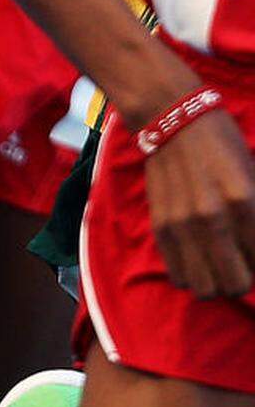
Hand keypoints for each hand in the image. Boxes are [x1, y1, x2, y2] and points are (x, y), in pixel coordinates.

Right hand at [144, 107, 254, 298]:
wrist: (171, 117)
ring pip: (205, 288)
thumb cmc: (221, 143)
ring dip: (216, 282)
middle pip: (236, 285)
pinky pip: (178, 275)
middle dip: (243, 279)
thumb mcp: (252, 175)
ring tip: (218, 264)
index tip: (254, 253)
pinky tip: (197, 258)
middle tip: (242, 263)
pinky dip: (191, 276)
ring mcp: (182, 224)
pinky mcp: (160, 225)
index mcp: (243, 201)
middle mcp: (211, 218)